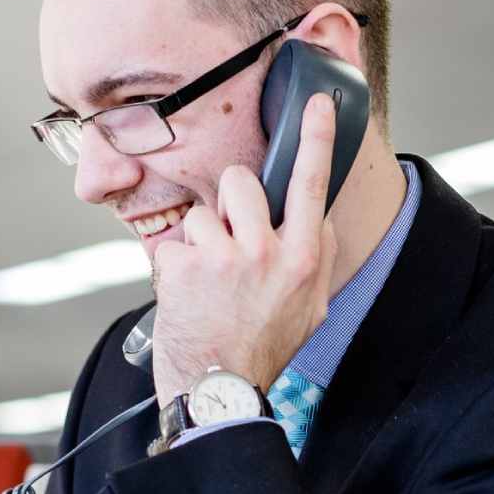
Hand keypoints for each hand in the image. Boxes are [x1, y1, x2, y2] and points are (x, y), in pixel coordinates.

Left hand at [150, 93, 340, 404]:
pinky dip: (175, 268)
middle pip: (242, 182)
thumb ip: (313, 258)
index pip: (311, 183)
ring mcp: (223, 258)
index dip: (315, 137)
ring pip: (202, 213)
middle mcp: (265, 252)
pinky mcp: (184, 267)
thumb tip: (313, 220)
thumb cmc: (263, 351)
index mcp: (302, 259)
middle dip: (229, 201)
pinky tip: (188, 296)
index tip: (318, 102)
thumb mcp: (311, 308)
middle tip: (229, 237)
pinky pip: (175, 244)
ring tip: (207, 280)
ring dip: (200, 240)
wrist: (220, 391)